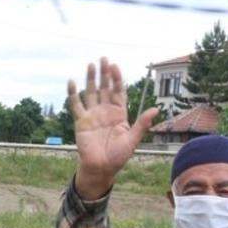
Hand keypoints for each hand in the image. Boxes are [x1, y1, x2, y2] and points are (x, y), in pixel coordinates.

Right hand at [68, 57, 158, 199]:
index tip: (115, 66)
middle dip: (104, 74)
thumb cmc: (118, 156)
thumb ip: (142, 123)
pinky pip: (76, 105)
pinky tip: (72, 82)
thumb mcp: (132, 139)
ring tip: (91, 65)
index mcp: (119, 113)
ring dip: (90, 79)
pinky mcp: (81, 121)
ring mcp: (93, 115)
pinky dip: (73, 93)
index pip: (118, 91)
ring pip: (91, 92)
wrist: (101, 168)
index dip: (117, 79)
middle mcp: (105, 111)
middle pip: (105, 88)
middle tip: (104, 59)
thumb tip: (156, 110)